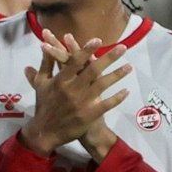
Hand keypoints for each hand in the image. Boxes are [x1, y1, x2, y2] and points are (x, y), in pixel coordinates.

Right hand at [22, 35, 129, 155]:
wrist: (46, 131)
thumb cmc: (44, 104)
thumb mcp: (41, 84)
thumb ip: (45, 65)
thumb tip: (44, 46)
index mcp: (60, 80)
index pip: (74, 61)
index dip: (86, 50)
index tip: (98, 40)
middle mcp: (72, 89)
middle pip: (93, 70)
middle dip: (109, 58)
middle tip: (123, 48)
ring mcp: (82, 102)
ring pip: (102, 85)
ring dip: (117, 75)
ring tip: (130, 66)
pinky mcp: (89, 114)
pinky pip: (106, 104)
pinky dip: (117, 97)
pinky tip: (127, 91)